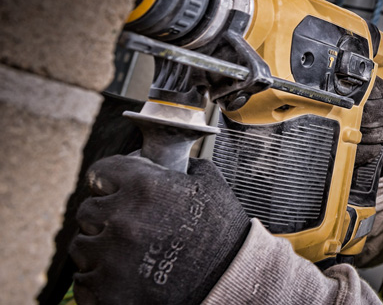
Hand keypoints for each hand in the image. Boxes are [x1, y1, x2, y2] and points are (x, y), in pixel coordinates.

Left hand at [69, 156, 249, 304]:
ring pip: (82, 246)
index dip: (110, 180)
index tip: (116, 188)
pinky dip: (98, 278)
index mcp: (145, 187)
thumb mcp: (209, 185)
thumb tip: (163, 162)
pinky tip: (123, 275)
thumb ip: (180, 168)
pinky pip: (83, 279)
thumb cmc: (222, 233)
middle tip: (128, 226)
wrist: (229, 280)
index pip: (100, 173)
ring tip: (127, 253)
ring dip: (99, 248)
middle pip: (88, 211)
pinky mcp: (106, 292)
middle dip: (105, 216)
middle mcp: (122, 219)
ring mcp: (111, 258)